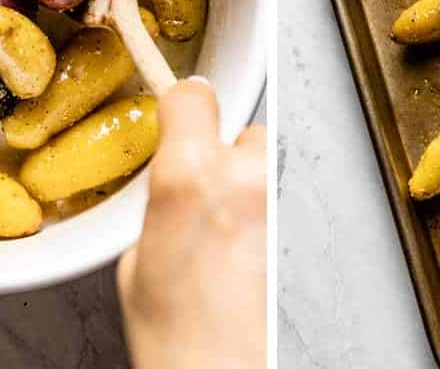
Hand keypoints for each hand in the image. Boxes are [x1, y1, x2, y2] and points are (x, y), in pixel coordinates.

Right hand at [118, 80, 265, 368]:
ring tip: (230, 234)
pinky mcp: (303, 226)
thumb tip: (176, 181)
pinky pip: (281, 196)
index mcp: (188, 179)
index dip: (180, 105)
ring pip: (267, 161)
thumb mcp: (136, 260)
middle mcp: (243, 179)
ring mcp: (280, 202)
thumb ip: (161, 200)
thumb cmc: (178, 343)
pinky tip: (250, 251)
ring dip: (249, 183)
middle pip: (240, 129)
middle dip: (222, 156)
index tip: (175, 112)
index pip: (191, 95)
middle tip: (204, 201)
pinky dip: (267, 212)